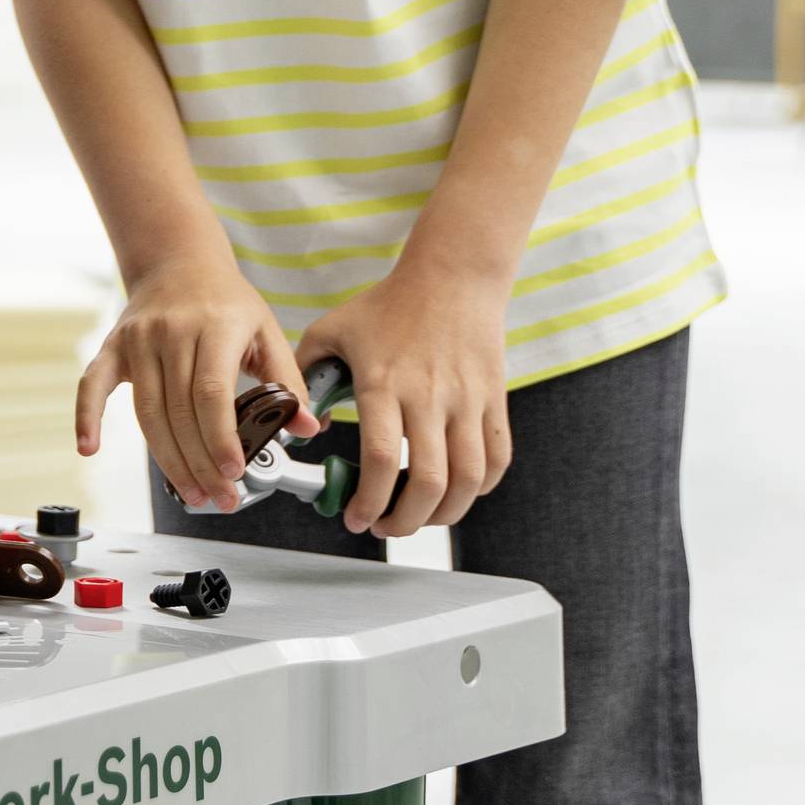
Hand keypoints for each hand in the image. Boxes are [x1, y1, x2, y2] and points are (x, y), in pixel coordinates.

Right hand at [78, 250, 306, 511]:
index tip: (234, 471)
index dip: (221, 437)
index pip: (213, 392)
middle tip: (219, 497)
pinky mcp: (114, 346)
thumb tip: (309, 427)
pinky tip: (88, 447)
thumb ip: (288, 381)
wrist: (180, 260)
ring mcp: (138, 339)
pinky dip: (86, 417)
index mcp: (217, 326)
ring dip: (168, 460)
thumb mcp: (267, 330)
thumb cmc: (226, 301)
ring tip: (191, 492)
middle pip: (180, 411)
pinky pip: (92, 384)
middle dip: (200, 463)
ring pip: (148, 411)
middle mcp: (173, 331)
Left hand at [293, 259, 512, 538]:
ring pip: (468, 479)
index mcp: (383, 382)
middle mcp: (429, 396)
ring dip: (444, 514)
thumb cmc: (389, 303)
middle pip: (428, 481)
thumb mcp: (331, 330)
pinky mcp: (494, 401)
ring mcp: (467, 400)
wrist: (452, 276)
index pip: (380, 458)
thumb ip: (306, 374)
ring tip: (419, 518)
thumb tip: (306, 421)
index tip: (355, 518)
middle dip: (405, 521)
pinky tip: (457, 492)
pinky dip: (480, 488)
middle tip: (385, 528)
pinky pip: (497, 459)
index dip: (369, 501)